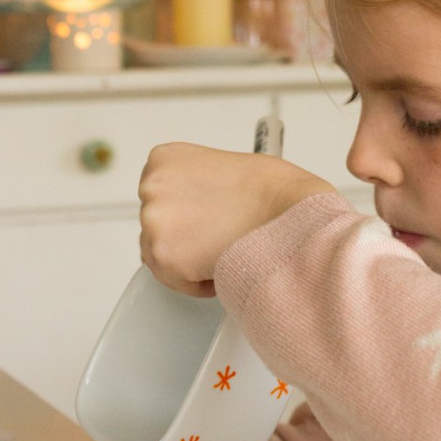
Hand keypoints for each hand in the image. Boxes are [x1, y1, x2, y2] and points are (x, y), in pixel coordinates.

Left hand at [138, 142, 334, 296]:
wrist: (288, 213)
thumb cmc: (272, 191)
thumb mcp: (226, 167)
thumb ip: (198, 185)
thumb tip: (196, 209)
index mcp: (165, 159)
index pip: (159, 195)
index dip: (186, 210)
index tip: (204, 216)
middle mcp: (153, 186)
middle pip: (156, 225)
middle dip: (185, 235)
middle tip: (218, 235)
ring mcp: (154, 221)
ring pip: (161, 255)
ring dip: (189, 259)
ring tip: (224, 248)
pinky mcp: (163, 255)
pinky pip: (174, 279)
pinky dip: (196, 280)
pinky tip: (223, 262)